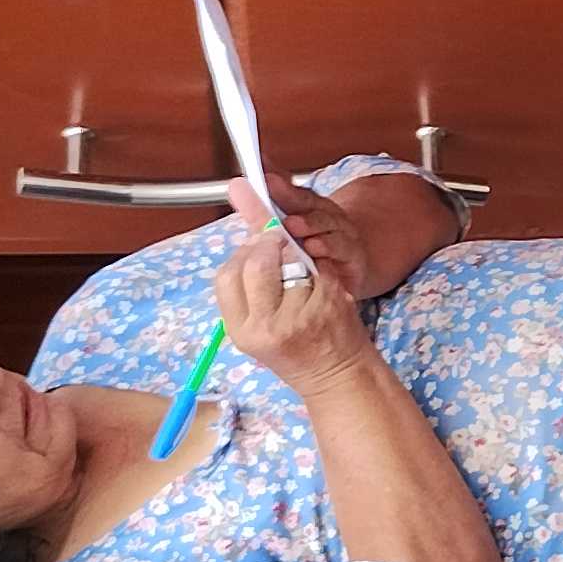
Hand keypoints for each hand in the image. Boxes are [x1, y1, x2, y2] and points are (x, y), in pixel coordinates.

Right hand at [216, 179, 374, 390]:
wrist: (335, 374)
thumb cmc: (294, 341)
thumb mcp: (259, 314)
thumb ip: (247, 267)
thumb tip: (241, 188)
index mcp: (240, 329)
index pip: (226, 274)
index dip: (242, 252)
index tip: (257, 248)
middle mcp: (264, 327)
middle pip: (256, 261)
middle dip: (269, 244)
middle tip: (283, 247)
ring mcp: (297, 319)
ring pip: (290, 259)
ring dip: (297, 252)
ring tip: (302, 268)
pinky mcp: (327, 309)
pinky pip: (318, 267)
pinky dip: (320, 263)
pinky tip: (322, 278)